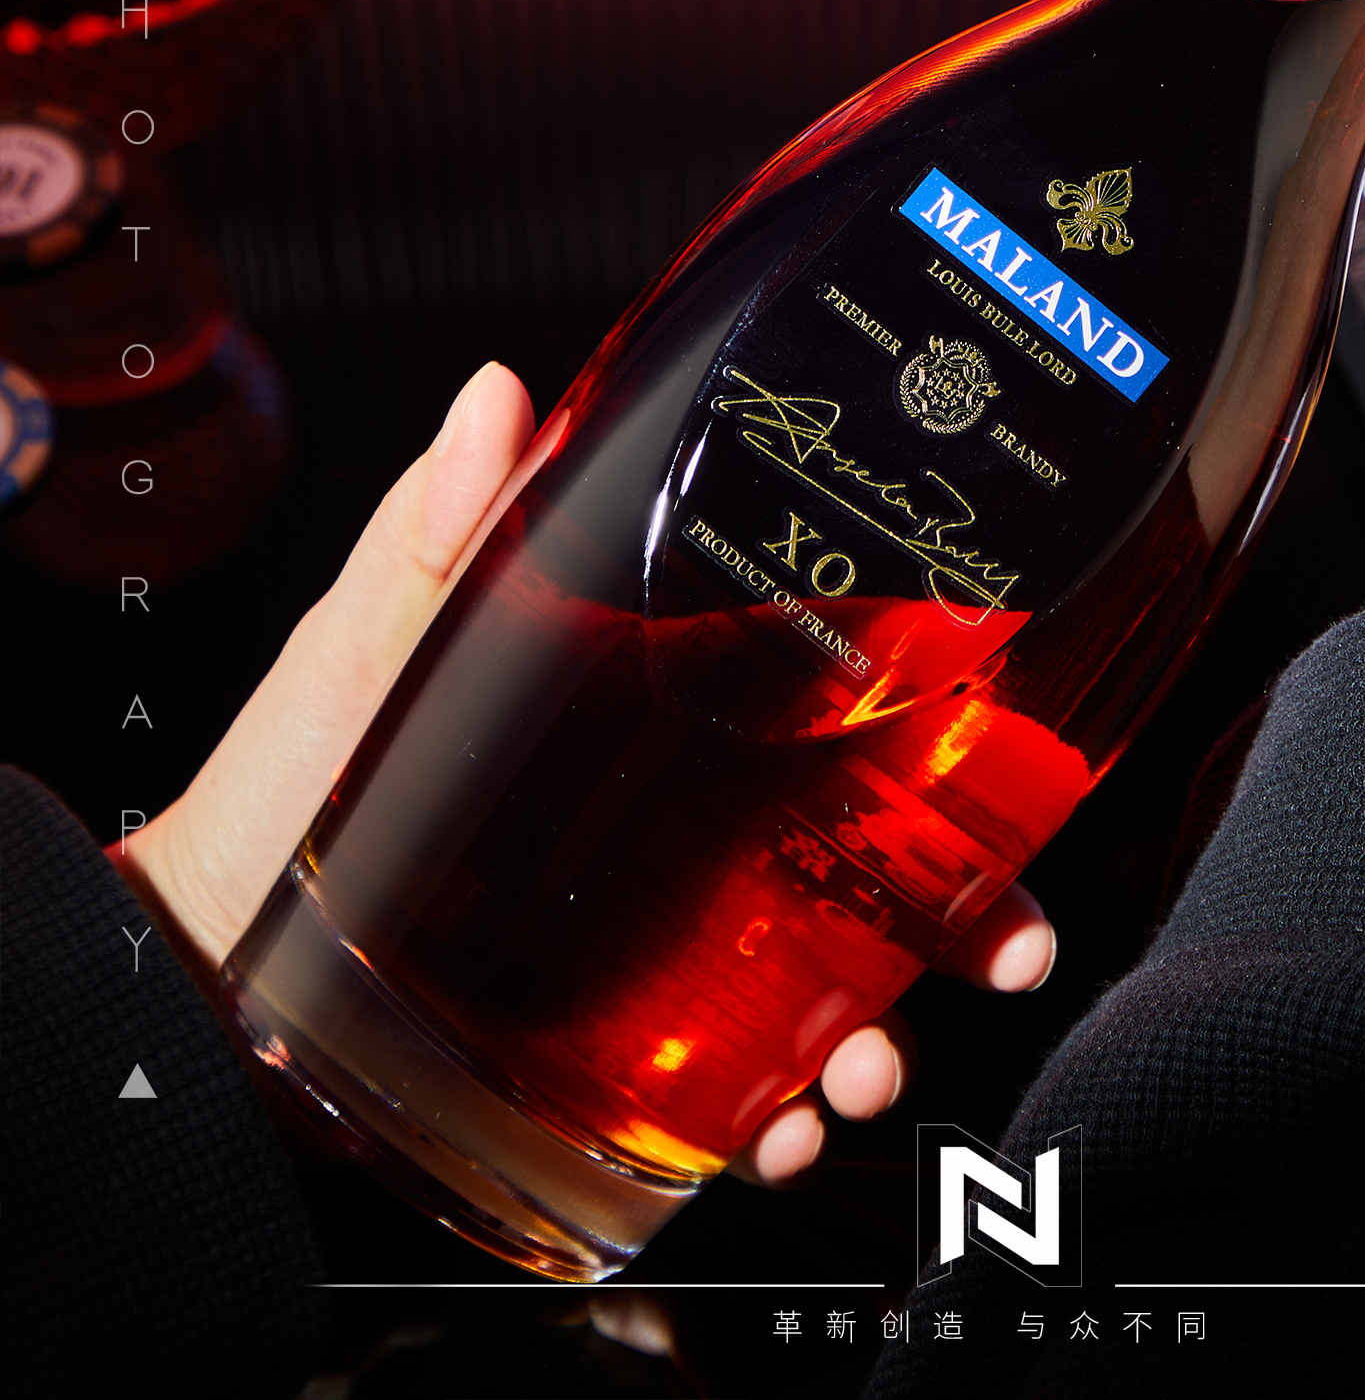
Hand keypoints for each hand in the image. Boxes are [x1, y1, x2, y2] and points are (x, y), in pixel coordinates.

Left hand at [113, 362, 1055, 1187]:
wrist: (195, 975)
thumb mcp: (363, 654)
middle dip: (953, 901)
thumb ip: (434, 538)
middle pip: (859, 853)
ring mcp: (651, 945)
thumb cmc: (283, 791)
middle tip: (995, 934)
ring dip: (878, 1026)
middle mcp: (672, 830)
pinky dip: (777, 1120)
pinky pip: (730, 1090)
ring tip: (867, 1061)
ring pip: (820, 980)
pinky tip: (778, 1132)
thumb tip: (493, 401)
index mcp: (643, 714)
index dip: (927, 725)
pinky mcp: (614, 1054)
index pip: (817, 703)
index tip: (1000, 746)